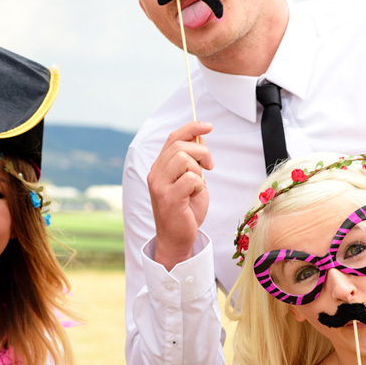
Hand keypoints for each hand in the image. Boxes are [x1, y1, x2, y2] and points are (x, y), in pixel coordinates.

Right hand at [148, 121, 213, 269]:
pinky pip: (190, 178)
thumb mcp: (192, 181)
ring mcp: (159, 186)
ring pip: (183, 159)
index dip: (191, 127)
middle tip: (210, 167)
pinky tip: (195, 194)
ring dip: (198, 170)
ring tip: (199, 184)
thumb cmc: (185, 211)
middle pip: (179, 145)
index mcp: (159, 168)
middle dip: (202, 151)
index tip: (208, 125)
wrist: (177, 239)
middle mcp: (155, 174)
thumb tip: (200, 138)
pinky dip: (198, 185)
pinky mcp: (168, 198)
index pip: (173, 138)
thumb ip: (193, 162)